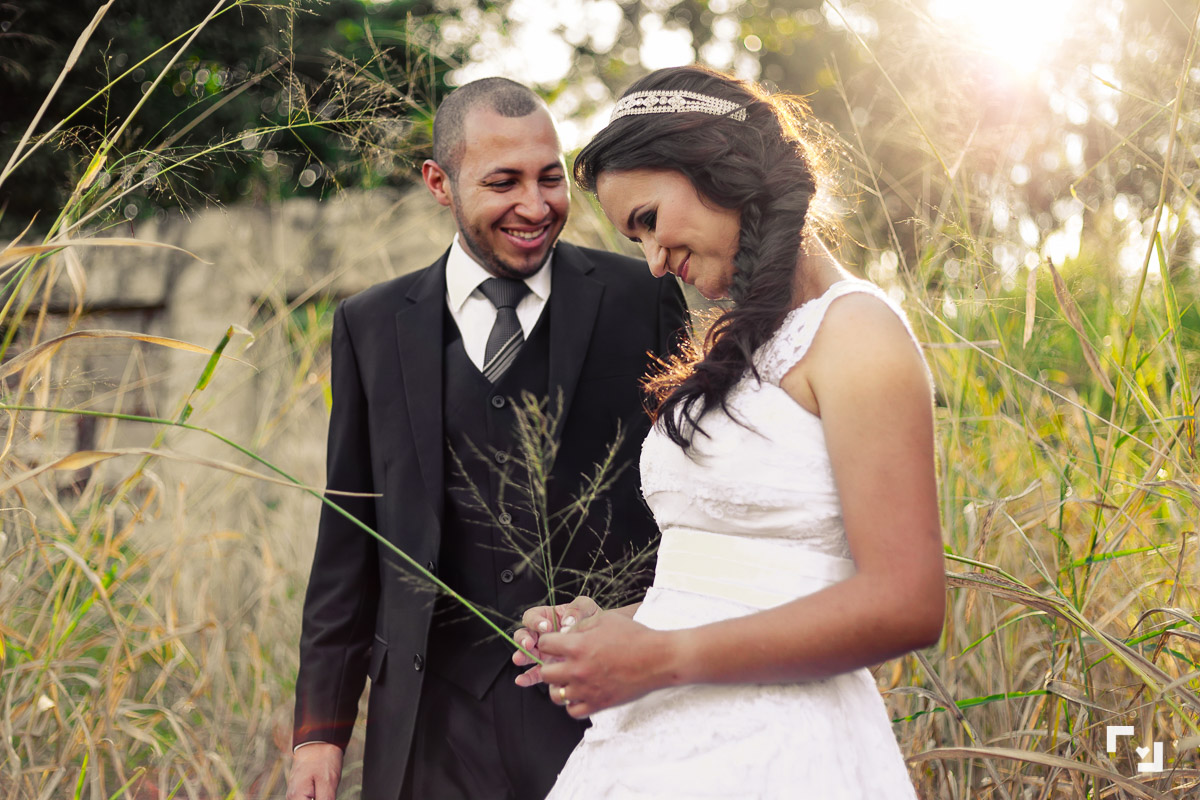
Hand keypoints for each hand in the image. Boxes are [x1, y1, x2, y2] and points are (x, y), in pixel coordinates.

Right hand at [286, 742, 342, 799]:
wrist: (319, 740)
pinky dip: (317, 797)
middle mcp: (292, 797)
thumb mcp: (328, 784)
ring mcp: (295, 794)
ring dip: (319, 797)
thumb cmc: (323, 758)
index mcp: (297, 797)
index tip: (326, 795)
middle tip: (327, 792)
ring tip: (326, 787)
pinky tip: (324, 791)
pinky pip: (307, 799)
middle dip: (320, 799)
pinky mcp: (300, 790)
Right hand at [512, 596, 600, 687]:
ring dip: (521, 656)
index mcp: (546, 617)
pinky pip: (535, 672)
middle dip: (523, 639)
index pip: (532, 616)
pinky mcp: (548, 667)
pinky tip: (522, 680)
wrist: (604, 639)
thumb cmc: (592, 619)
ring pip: (525, 653)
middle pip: (524, 634)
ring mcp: (542, 652)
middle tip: (529, 644)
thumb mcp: (586, 608)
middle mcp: (541, 634)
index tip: (545, 627)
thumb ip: (577, 609)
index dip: (535, 621)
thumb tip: (566, 623)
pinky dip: (527, 677)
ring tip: (519, 659)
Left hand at [537, 611, 675, 718]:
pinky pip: (573, 711)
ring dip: (559, 686)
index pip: (545, 645)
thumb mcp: (606, 619)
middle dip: (550, 665)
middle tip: (560, 663)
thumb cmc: (634, 636)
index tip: (555, 644)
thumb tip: (565, 633)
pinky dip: (573, 703)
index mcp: (577, 646)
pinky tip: (581, 693)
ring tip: (569, 680)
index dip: (548, 642)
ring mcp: (587, 689)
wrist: (658, 659)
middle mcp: (578, 669)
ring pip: (556, 695)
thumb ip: (581, 625)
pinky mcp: (598, 704)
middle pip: (545, 673)